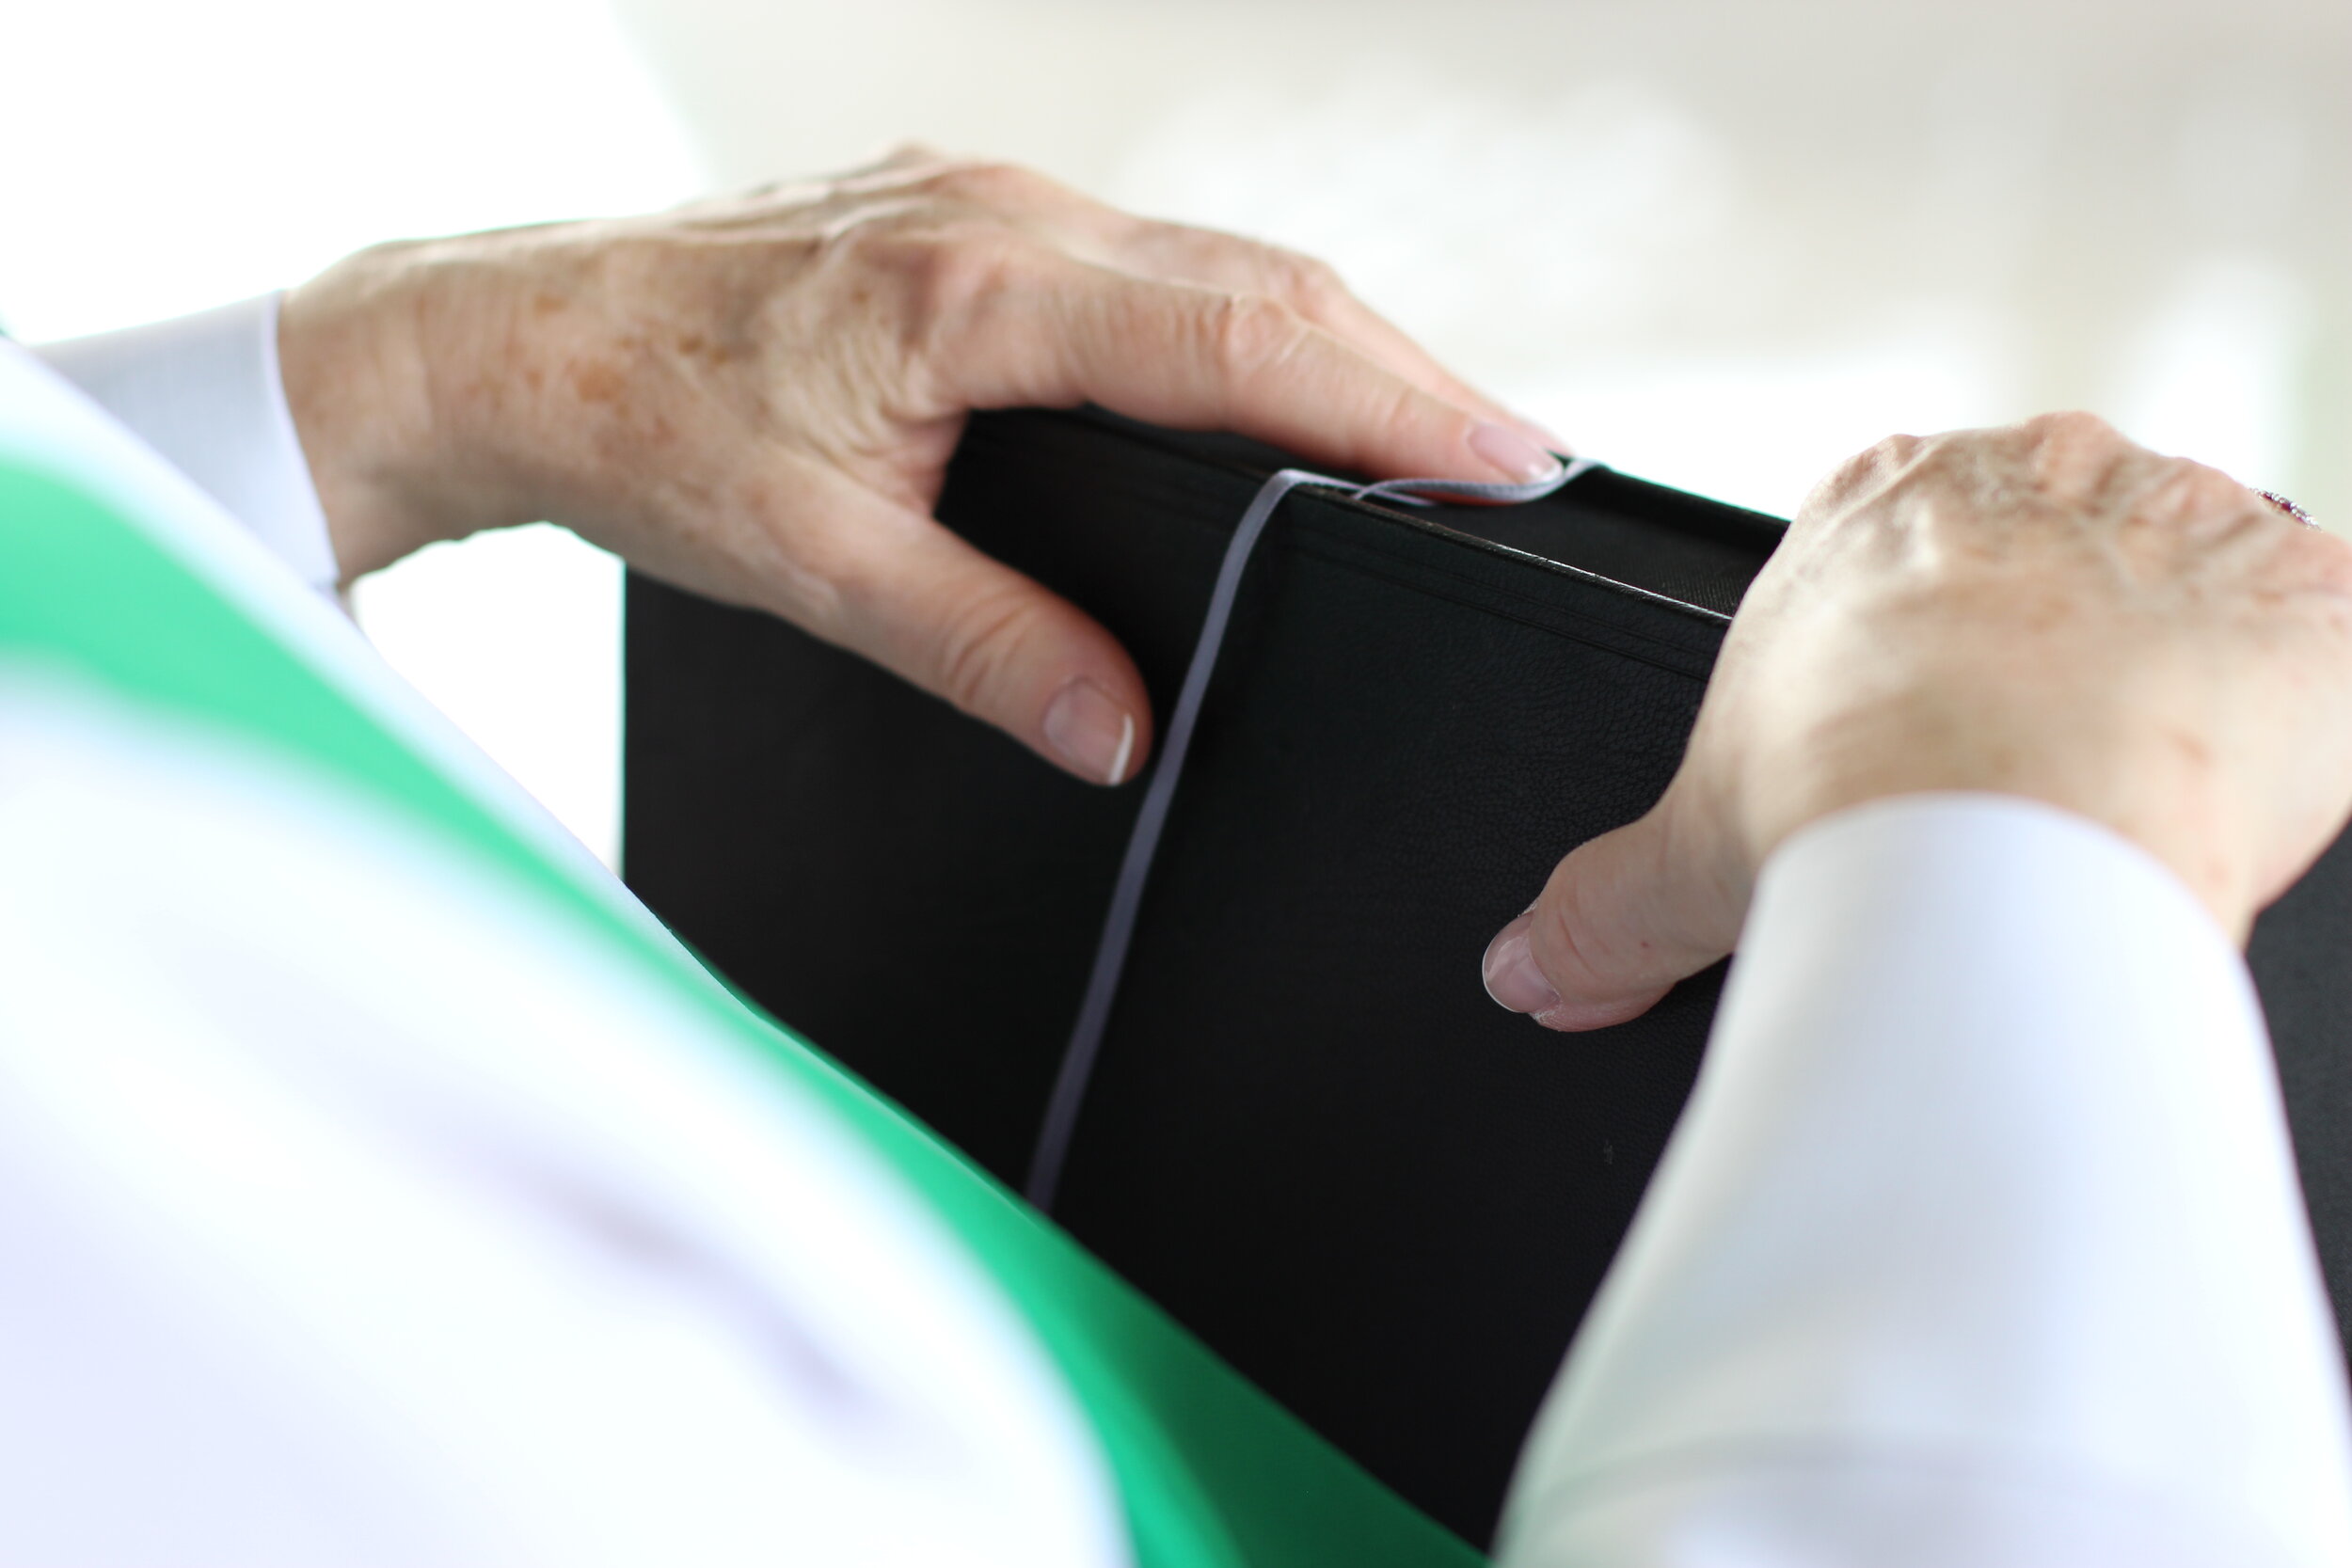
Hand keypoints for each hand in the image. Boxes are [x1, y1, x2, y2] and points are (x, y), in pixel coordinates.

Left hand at [278, 151, 1556, 784]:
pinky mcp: (969, 211)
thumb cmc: (643, 431)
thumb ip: (981, 646)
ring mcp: (987, 196)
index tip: (1505, 462)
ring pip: (1216, 257)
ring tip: (1438, 431)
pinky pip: (1151, 256)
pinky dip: (1246, 320)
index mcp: (970, 286)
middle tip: (1524, 462)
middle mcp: (999, 213)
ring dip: (1337, 339)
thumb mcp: (813, 571)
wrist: (511, 337)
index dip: (1388, 403)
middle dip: (1407, 370)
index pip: (1238, 337)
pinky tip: (1285, 383)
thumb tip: (1124, 730)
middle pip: (1263, 278)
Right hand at [1483, 413, 2351, 1029]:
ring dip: (2180, 677)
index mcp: (1876, 509)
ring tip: (2136, 801)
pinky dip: (2302, 713)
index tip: (1930, 741)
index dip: (1925, 652)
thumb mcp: (1688, 861)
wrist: (2011, 835)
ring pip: (2198, 581)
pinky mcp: (2312, 583)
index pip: (1916, 545)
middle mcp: (2030, 475)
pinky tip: (2249, 795)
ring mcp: (2182, 512)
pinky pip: (2325, 631)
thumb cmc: (1851, 799)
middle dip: (2055, 657)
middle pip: (2059, 551)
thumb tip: (1526, 968)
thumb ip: (1600, 911)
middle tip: (2030, 787)